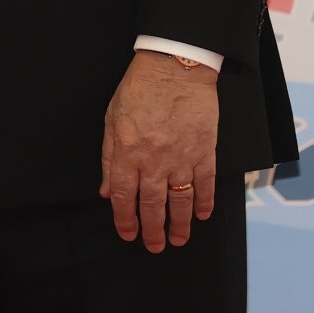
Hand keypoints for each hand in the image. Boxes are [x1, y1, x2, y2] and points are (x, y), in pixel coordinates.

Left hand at [101, 49, 218, 252]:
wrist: (175, 66)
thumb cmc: (140, 88)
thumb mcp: (112, 119)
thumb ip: (110, 158)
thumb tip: (108, 190)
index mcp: (128, 152)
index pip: (125, 196)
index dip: (125, 219)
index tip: (128, 234)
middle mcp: (154, 160)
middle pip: (152, 204)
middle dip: (152, 229)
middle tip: (155, 246)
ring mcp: (181, 157)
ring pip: (180, 200)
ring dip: (179, 224)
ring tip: (178, 240)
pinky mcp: (204, 150)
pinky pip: (205, 183)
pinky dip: (204, 201)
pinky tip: (202, 215)